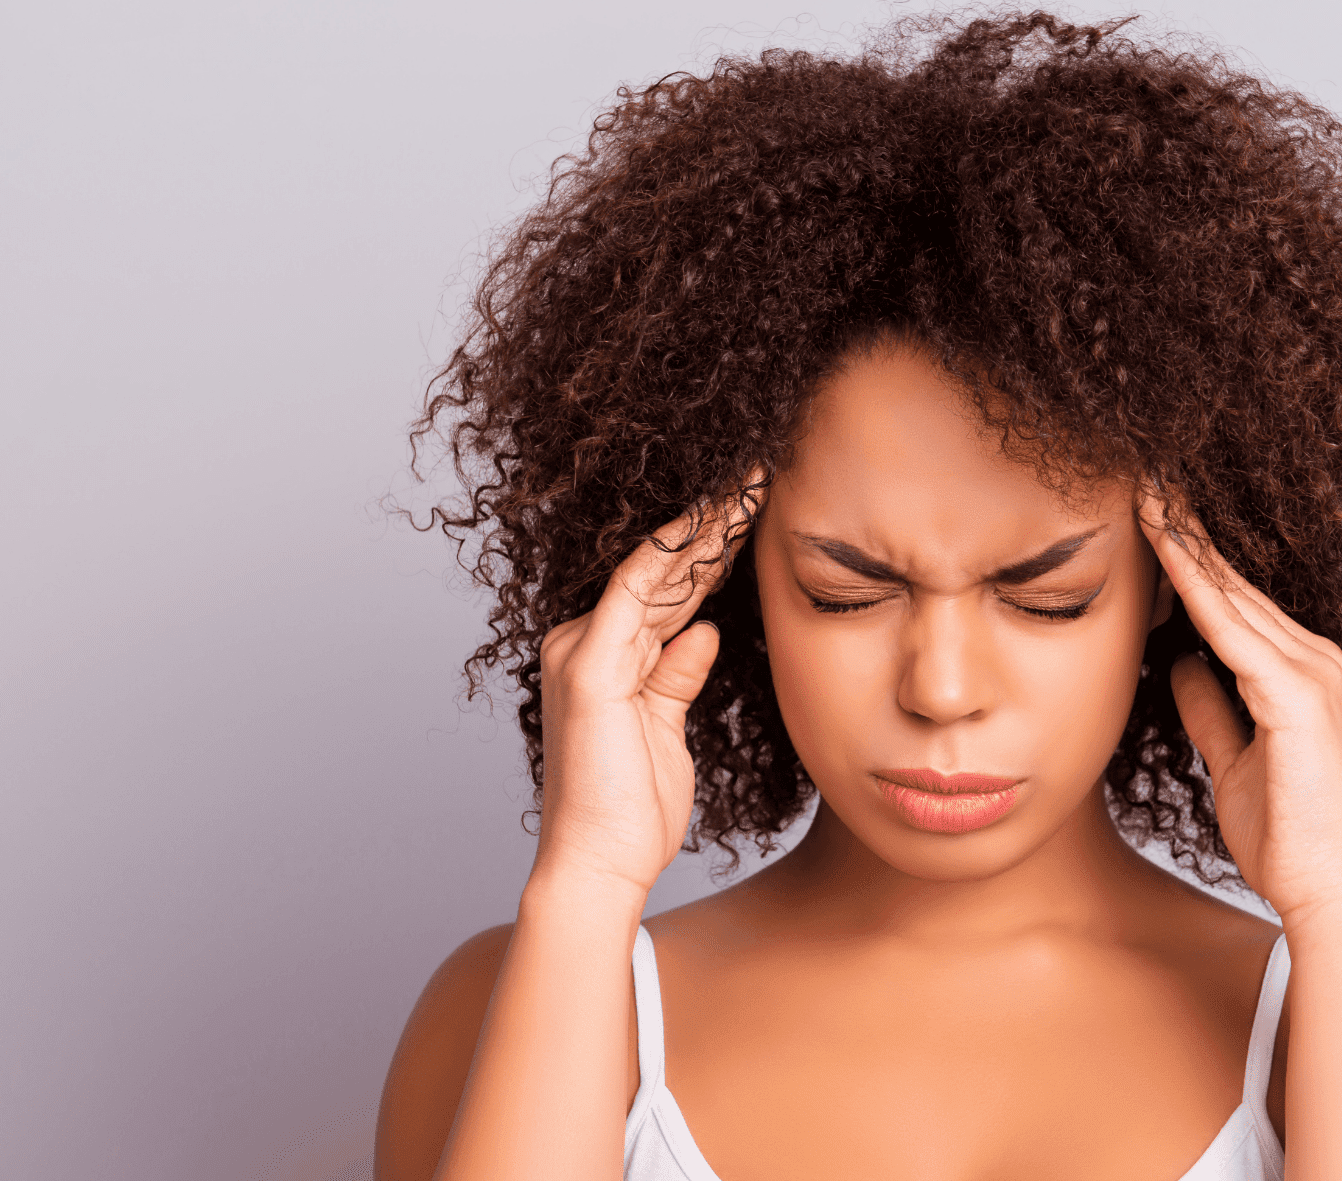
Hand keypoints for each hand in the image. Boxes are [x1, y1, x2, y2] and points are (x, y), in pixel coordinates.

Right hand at [529, 480, 761, 894]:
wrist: (599, 866)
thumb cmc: (631, 813)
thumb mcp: (667, 731)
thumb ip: (677, 676)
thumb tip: (703, 632)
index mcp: (601, 656)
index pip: (666, 589)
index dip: (711, 548)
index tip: (757, 512)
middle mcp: (583, 642)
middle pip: (663, 571)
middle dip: (715, 523)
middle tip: (761, 475)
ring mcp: (581, 650)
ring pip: (654, 569)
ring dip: (705, 524)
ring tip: (751, 483)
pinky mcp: (589, 667)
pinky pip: (637, 592)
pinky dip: (675, 554)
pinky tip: (711, 520)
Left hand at [1139, 491, 1341, 921]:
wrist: (1327, 891)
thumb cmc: (1287, 837)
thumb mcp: (1231, 762)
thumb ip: (1211, 711)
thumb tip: (1180, 666)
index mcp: (1296, 672)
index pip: (1229, 600)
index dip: (1187, 555)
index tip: (1145, 513)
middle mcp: (1311, 659)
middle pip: (1231, 581)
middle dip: (1184, 529)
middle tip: (1139, 475)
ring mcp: (1310, 673)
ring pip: (1231, 593)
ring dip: (1185, 541)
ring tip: (1143, 492)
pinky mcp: (1298, 697)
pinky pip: (1233, 630)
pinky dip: (1197, 588)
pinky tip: (1165, 552)